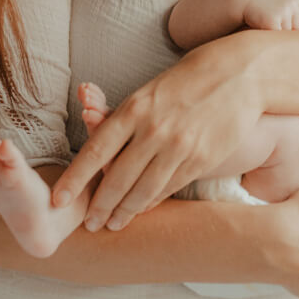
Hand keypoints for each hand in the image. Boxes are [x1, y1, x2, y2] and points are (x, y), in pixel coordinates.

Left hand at [52, 32, 266, 229]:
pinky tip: (142, 210)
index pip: (95, 151)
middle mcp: (153, 130)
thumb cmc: (191, 77)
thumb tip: (105, 149)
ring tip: (112, 224)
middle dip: (99, 206)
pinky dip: (152, 202)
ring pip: (143, 191)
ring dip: (124, 212)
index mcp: (135, 108)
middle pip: (117, 179)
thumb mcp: (152, 90)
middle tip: (88, 225)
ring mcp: (178, 147)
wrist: (240, 74)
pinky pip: (169, 188)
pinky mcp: (200, 159)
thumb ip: (129, 118)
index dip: (74, 180)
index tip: (58, 200)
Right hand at [243, 0, 298, 30]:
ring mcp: (283, 12)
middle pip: (298, 28)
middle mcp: (291, 4)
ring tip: (266, 20)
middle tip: (271, 18)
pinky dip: (271, 34)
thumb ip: (293, 13)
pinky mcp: (274, 21)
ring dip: (277, 31)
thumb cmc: (262, 6)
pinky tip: (262, 24)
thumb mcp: (281, 4)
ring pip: (288, 33)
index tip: (279, 15)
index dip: (291, 22)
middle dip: (286, 28)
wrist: (243, 1)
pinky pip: (278, 36)